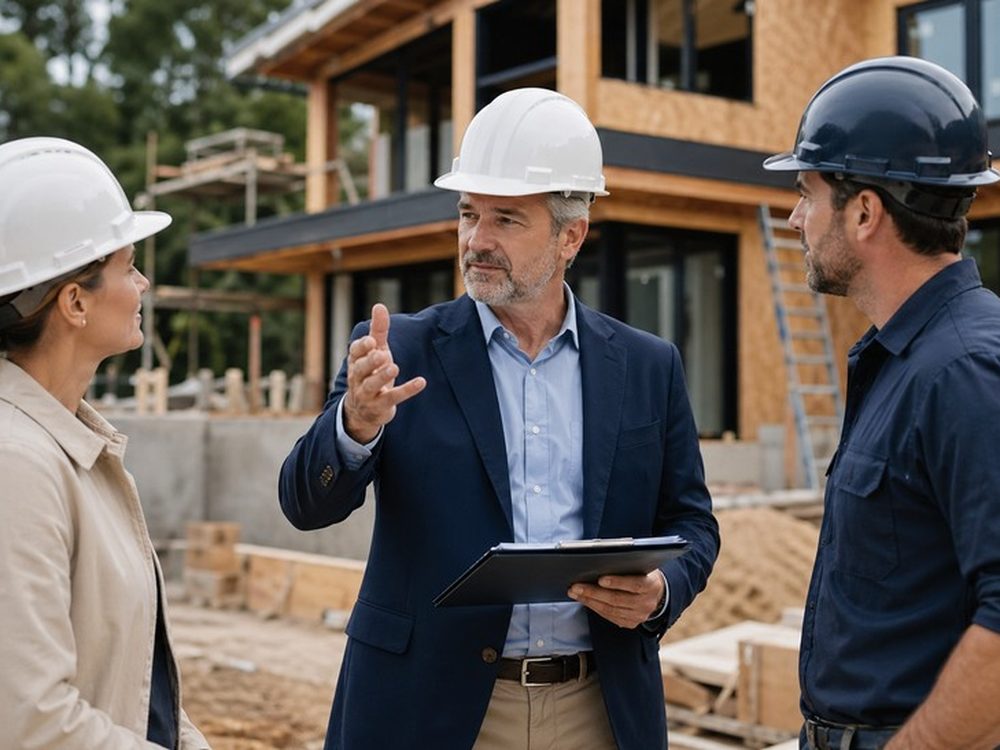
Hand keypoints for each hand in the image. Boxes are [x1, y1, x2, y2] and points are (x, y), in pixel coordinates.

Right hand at [343, 303, 425, 442]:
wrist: (363, 411)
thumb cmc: (370, 373)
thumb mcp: (375, 351)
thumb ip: (378, 330)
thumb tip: (379, 306)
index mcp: (356, 362)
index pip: (355, 352)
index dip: (362, 347)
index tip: (371, 341)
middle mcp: (358, 378)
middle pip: (361, 369)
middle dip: (370, 361)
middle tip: (381, 354)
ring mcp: (368, 394)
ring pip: (373, 385)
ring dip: (382, 376)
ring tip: (394, 367)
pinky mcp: (382, 405)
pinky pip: (394, 397)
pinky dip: (407, 390)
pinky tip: (421, 382)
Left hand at [568, 571, 664, 628]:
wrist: (658, 594)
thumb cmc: (644, 574)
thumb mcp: (642, 566)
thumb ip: (626, 564)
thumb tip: (600, 560)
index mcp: (652, 585)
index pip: (635, 584)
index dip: (618, 582)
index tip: (600, 579)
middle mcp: (647, 603)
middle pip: (617, 599)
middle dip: (594, 592)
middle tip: (576, 586)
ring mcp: (639, 615)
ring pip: (611, 610)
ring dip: (590, 601)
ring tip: (575, 592)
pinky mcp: (631, 623)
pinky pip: (609, 616)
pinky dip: (595, 607)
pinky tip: (584, 600)